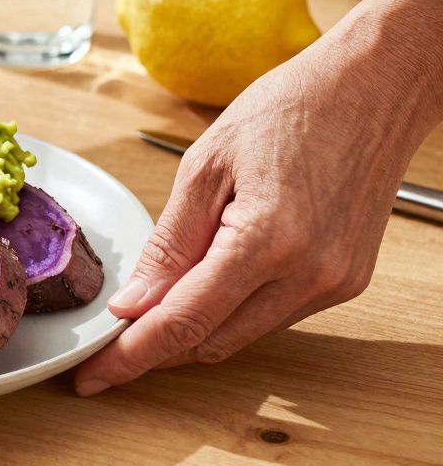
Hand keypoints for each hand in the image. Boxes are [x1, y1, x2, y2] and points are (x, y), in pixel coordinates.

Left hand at [74, 45, 422, 395]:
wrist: (373, 89)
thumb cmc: (290, 109)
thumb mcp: (204, 166)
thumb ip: (169, 244)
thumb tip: (134, 303)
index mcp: (267, 241)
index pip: (183, 323)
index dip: (131, 356)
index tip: (92, 376)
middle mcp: (309, 275)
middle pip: (211, 342)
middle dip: (155, 349)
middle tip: (108, 344)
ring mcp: (333, 284)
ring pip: (241, 335)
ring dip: (193, 329)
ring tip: (151, 306)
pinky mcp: (346, 282)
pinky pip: (272, 317)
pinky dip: (230, 311)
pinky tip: (205, 284)